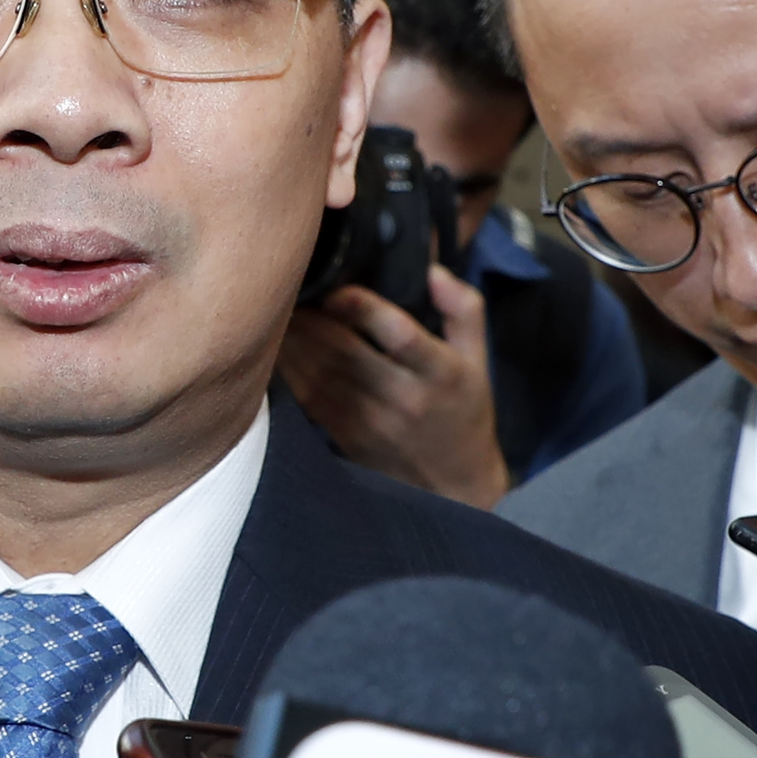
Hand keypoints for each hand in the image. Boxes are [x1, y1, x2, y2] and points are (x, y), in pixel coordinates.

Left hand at [277, 265, 508, 507]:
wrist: (455, 487)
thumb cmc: (464, 410)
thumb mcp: (478, 359)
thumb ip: (464, 309)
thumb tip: (434, 270)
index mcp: (441, 372)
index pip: (400, 335)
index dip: (363, 308)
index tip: (337, 287)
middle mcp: (404, 398)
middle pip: (347, 351)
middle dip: (313, 316)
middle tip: (293, 283)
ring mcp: (371, 421)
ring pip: (321, 371)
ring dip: (295, 337)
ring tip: (279, 306)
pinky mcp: (345, 436)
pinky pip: (308, 396)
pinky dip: (289, 367)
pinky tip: (277, 343)